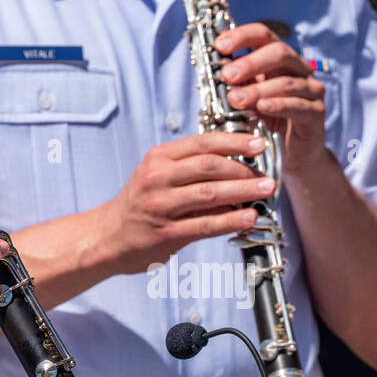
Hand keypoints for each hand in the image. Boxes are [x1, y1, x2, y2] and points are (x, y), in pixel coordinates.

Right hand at [104, 132, 275, 273]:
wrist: (109, 235)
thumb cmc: (140, 203)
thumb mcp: (156, 174)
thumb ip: (189, 166)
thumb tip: (236, 163)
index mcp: (158, 158)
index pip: (202, 143)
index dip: (235, 141)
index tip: (258, 143)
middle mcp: (157, 178)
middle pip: (209, 166)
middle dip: (244, 169)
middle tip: (266, 175)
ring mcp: (161, 205)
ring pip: (211, 193)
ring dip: (243, 191)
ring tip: (265, 190)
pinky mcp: (166, 233)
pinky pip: (206, 224)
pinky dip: (232, 220)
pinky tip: (249, 217)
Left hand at [214, 22, 328, 173]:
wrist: (290, 151)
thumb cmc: (264, 118)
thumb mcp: (244, 96)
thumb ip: (232, 82)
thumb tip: (209, 68)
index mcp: (280, 58)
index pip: (264, 35)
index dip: (242, 36)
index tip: (220, 45)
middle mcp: (299, 69)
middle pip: (279, 52)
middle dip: (250, 62)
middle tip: (227, 76)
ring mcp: (311, 90)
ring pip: (286, 82)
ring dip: (258, 90)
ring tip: (236, 99)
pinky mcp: (317, 113)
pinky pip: (299, 105)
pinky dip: (279, 105)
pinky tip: (262, 107)